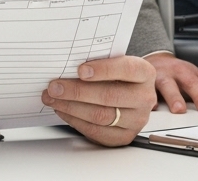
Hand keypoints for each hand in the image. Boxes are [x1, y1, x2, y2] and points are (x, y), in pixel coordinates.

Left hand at [41, 56, 157, 146]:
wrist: (129, 94)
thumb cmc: (117, 75)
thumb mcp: (114, 62)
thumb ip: (97, 61)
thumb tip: (67, 65)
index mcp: (144, 73)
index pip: (127, 69)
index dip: (103, 70)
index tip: (80, 70)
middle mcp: (144, 97)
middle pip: (110, 96)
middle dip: (77, 91)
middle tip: (55, 87)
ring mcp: (137, 120)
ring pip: (101, 116)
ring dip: (71, 107)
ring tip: (53, 99)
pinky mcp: (124, 136)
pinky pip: (97, 131)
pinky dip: (75, 121)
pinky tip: (63, 111)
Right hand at [145, 52, 197, 113]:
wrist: (153, 61)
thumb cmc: (176, 72)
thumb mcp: (196, 75)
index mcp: (189, 72)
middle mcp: (176, 73)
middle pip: (189, 81)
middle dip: (197, 94)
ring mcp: (160, 76)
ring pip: (166, 85)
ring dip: (173, 97)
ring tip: (178, 109)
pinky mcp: (144, 83)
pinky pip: (144, 90)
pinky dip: (147, 98)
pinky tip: (152, 107)